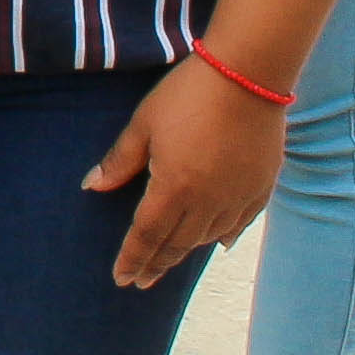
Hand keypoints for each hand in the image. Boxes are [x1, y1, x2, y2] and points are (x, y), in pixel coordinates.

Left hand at [87, 59, 290, 288]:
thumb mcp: (144, 123)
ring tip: (171, 261)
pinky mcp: (261, 186)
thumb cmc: (188, 93)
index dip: (132, 259)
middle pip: (177, 243)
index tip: (121, 278)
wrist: (249, 73)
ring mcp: (237, 196)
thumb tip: (92, 186)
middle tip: (142, 281)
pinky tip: (217, 244)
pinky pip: (240, 223)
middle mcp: (206, 201)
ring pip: (208, 238)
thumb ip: (120, 160)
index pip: (147, 236)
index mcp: (173, 188)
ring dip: (187, 252)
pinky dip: (224, 236)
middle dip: (156, 264)